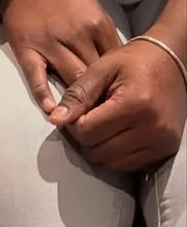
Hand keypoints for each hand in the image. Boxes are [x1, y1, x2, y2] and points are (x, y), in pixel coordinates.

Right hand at [0, 0, 120, 113]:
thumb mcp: (93, 9)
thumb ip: (105, 37)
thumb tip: (116, 70)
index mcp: (97, 25)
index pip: (115, 63)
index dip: (118, 83)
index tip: (119, 97)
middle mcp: (76, 35)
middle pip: (96, 76)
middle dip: (103, 96)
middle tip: (107, 116)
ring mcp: (50, 43)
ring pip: (72, 80)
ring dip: (79, 102)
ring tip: (85, 121)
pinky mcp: (26, 49)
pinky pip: (36, 77)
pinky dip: (44, 96)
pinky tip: (53, 111)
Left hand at [50, 40, 186, 171]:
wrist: (171, 62)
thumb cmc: (134, 60)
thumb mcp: (102, 68)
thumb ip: (78, 94)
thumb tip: (55, 119)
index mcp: (135, 105)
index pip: (87, 132)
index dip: (72, 123)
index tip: (73, 110)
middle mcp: (152, 129)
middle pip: (97, 152)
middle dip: (83, 138)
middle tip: (84, 117)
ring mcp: (161, 143)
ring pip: (112, 164)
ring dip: (97, 149)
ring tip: (98, 124)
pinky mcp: (165, 150)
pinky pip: (129, 165)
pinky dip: (114, 154)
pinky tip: (113, 133)